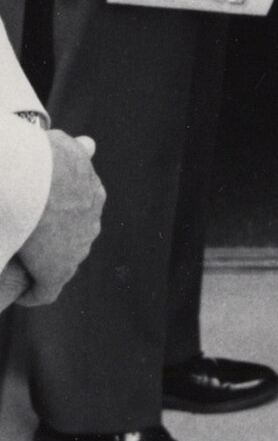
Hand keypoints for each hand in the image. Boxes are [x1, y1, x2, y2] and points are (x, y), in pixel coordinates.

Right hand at [16, 131, 104, 306]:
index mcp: (93, 195)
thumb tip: (89, 145)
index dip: (61, 215)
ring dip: (43, 262)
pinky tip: (20, 296)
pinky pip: (46, 290)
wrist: (38, 179)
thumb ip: (77, 150)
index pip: (80, 211)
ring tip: (21, 265)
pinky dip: (33, 293)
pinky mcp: (57, 272)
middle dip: (55, 239)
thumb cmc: (46, 159)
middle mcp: (90, 223)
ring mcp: (77, 249)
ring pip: (61, 261)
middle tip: (29, 240)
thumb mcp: (64, 146)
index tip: (42, 217)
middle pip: (73, 237)